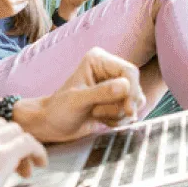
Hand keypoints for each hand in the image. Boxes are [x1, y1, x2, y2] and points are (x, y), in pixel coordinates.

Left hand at [26, 47, 143, 143]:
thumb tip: (126, 86)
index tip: (128, 110)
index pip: (129, 71)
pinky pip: (131, 112)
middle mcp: (109, 70)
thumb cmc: (59, 110)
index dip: (132, 90)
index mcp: (99, 60)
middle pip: (135, 87)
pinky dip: (118, 120)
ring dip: (118, 114)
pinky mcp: (117, 101)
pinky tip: (101, 120)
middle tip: (100, 113)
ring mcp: (114, 86)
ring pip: (135, 101)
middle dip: (121, 106)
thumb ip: (101, 93)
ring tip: (96, 114)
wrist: (52, 126)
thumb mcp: (78, 101)